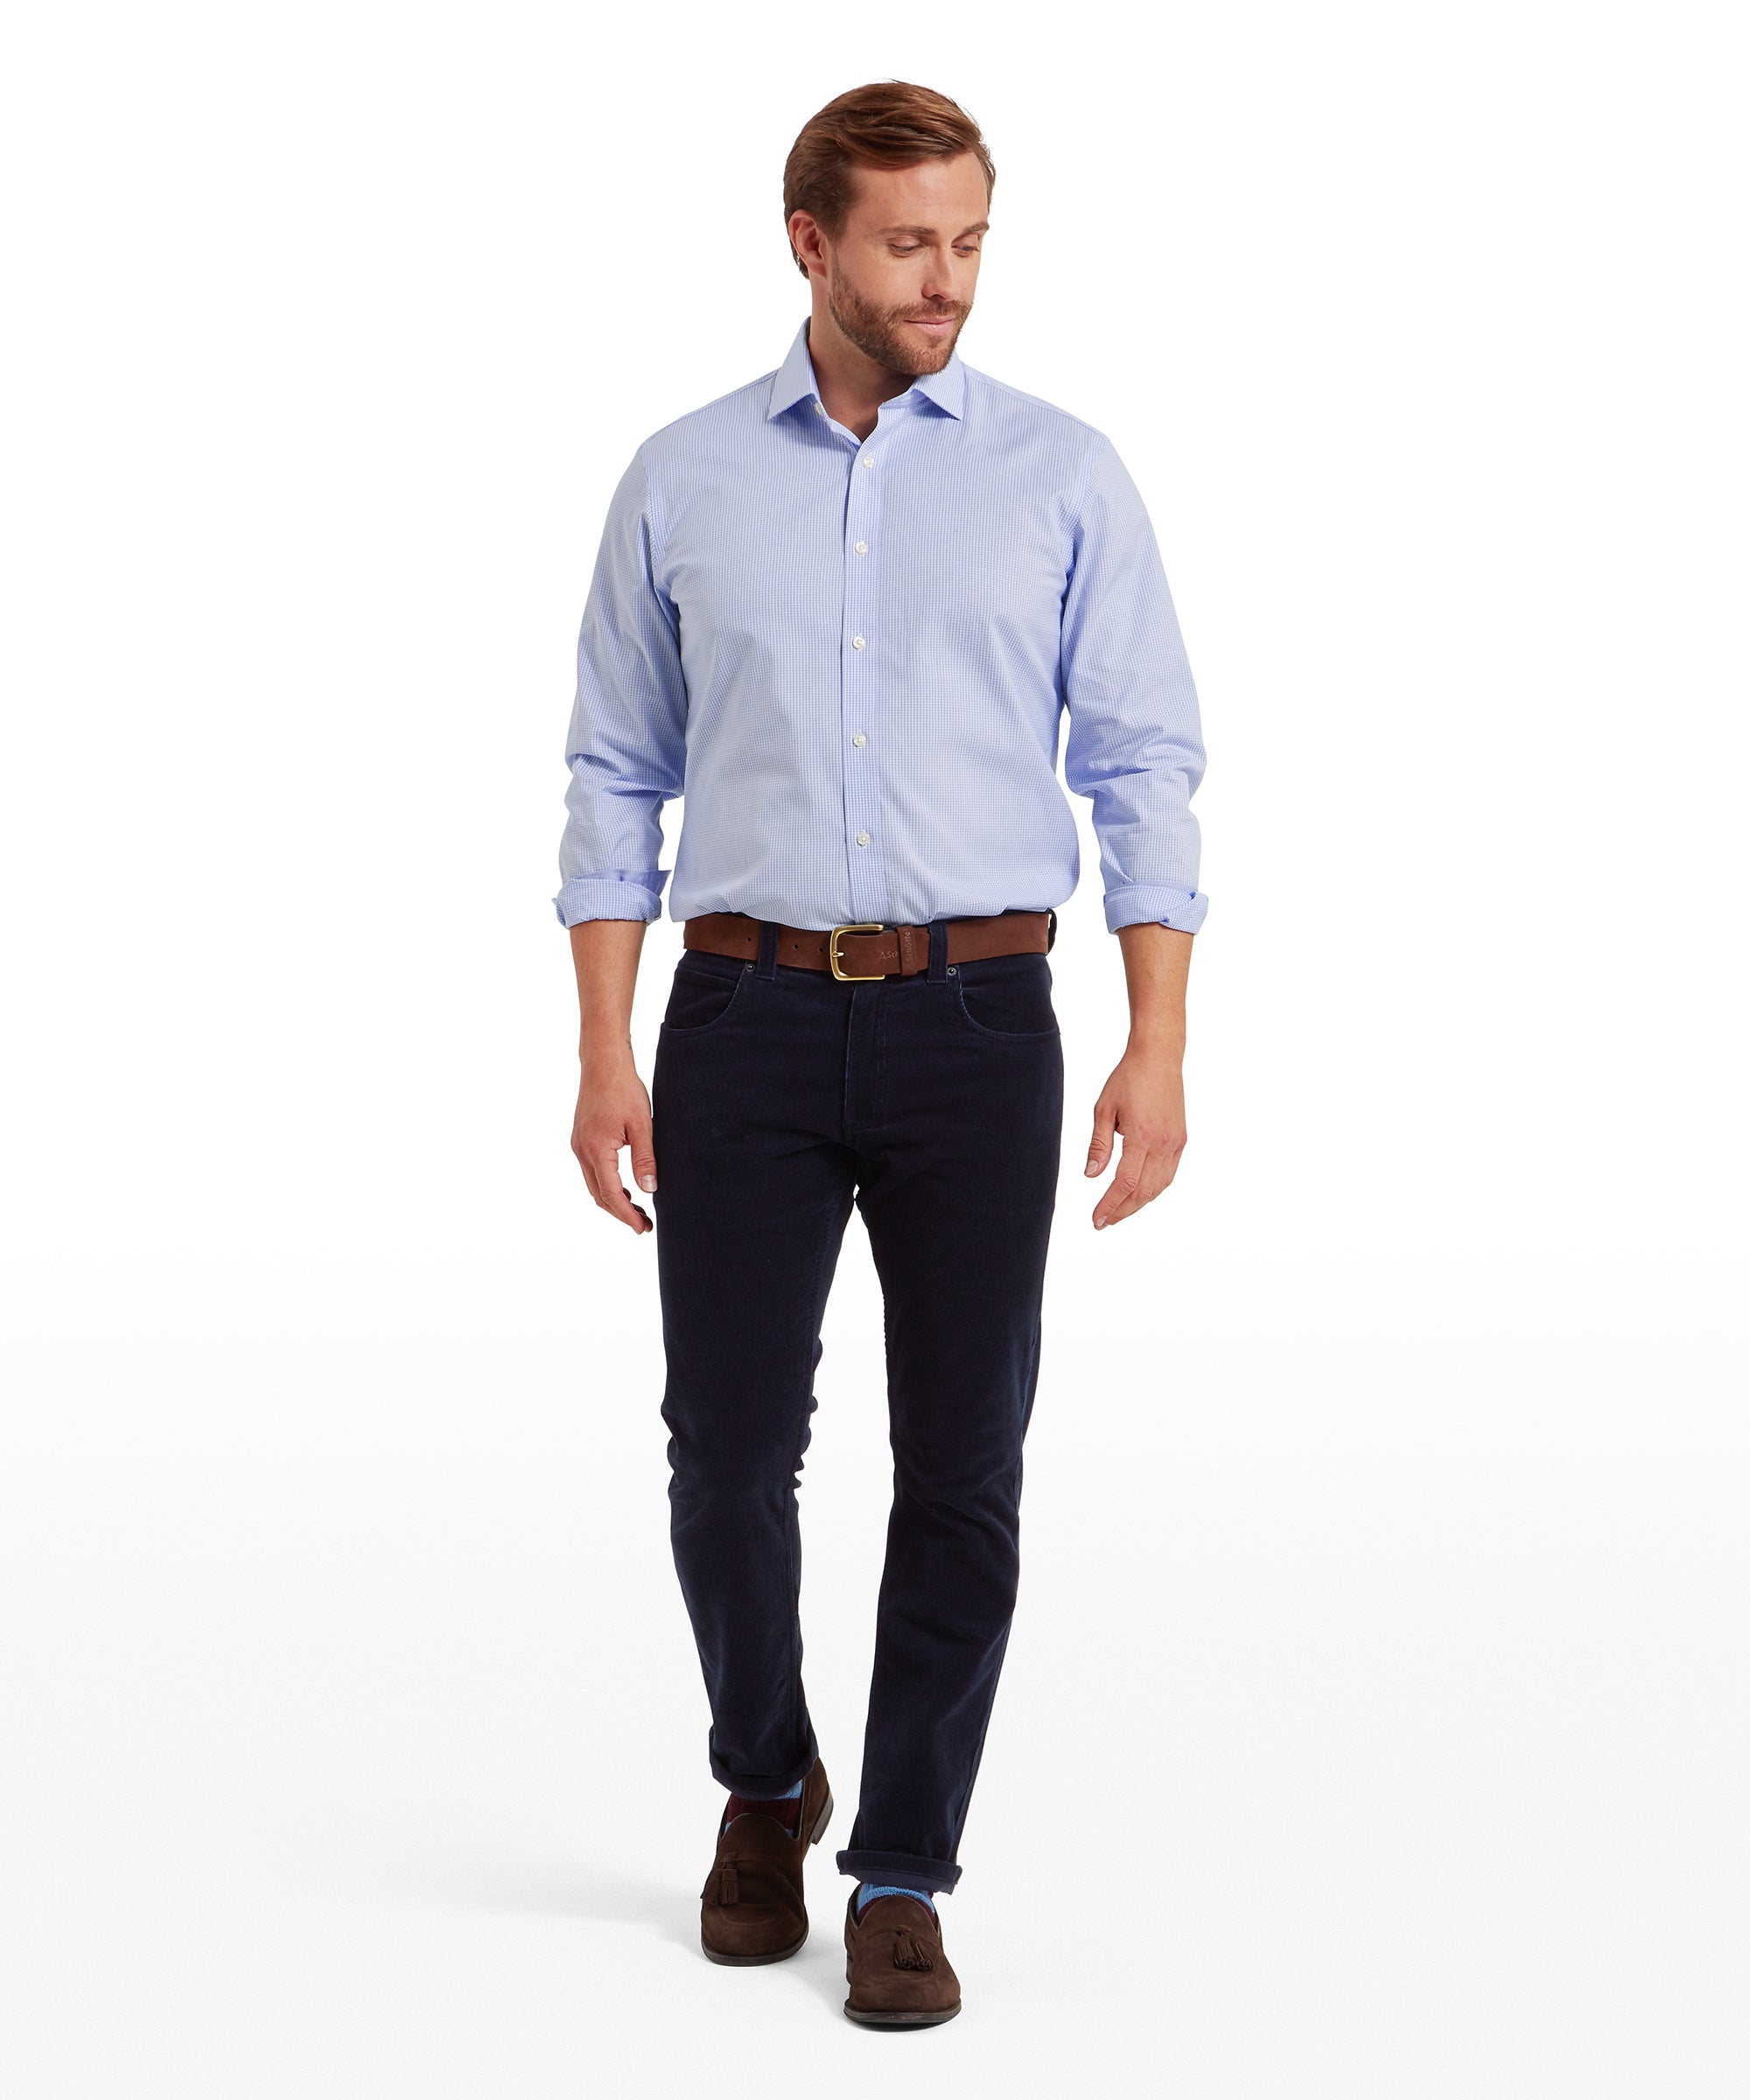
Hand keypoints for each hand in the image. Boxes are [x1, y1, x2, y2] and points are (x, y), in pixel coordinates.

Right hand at [572, 1046, 656, 1235]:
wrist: (603, 1063)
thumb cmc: (624, 1089)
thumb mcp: (642, 1125)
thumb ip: (645, 1159)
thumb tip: (649, 1190)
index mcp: (597, 1150)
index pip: (611, 1194)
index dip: (627, 1215)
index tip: (642, 1228)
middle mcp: (582, 1151)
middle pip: (599, 1195)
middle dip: (620, 1213)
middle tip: (644, 1224)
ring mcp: (578, 1145)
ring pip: (593, 1184)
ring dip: (613, 1199)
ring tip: (637, 1209)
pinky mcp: (580, 1139)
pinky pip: (591, 1171)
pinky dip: (606, 1184)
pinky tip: (624, 1185)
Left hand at [1084, 1040, 1186, 1229]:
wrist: (1159, 1058)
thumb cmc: (1128, 1079)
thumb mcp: (1104, 1109)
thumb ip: (1099, 1145)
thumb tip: (1091, 1176)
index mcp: (1141, 1136)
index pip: (1124, 1182)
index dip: (1110, 1205)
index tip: (1096, 1218)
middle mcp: (1163, 1143)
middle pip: (1143, 1191)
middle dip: (1122, 1210)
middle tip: (1103, 1223)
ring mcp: (1175, 1142)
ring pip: (1159, 1186)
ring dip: (1138, 1204)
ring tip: (1118, 1213)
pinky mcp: (1181, 1139)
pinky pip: (1169, 1174)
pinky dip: (1154, 1189)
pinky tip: (1139, 1194)